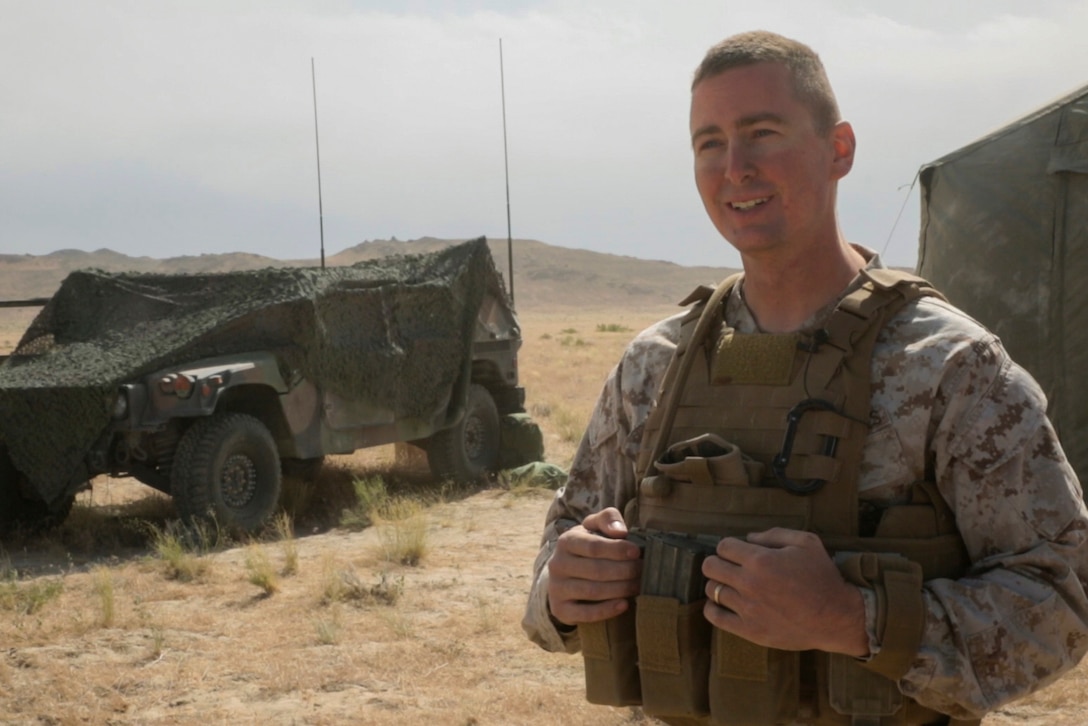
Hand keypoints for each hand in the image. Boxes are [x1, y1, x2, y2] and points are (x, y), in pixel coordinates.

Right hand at [547, 507, 642, 625]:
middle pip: (596, 570)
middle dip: (624, 571)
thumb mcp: (594, 527)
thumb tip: (620, 531)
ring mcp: (557, 588)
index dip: (617, 549)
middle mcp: (557, 564)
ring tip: (638, 585)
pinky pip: (585, 614)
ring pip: (593, 591)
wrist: (564, 575)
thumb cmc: (586, 546)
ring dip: (620, 589)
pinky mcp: (560, 609)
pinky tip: (624, 604)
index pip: (594, 546)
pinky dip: (607, 610)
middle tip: (643, 571)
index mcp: (566, 541)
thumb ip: (608, 518)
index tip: (637, 552)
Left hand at [702, 528, 867, 655]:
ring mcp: (747, 608)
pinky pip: (714, 617)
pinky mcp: (749, 630)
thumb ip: (774, 534)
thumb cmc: (823, 577)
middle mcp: (749, 583)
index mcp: (761, 560)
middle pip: (710, 566)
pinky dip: (713, 608)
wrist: (836, 617)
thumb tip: (748, 538)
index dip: (729, 546)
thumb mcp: (806, 542)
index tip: (738, 552)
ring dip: (719, 584)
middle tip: (730, 567)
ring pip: (712, 590)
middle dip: (718, 562)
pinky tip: (722, 603)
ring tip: (731, 585)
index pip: (723, 546)